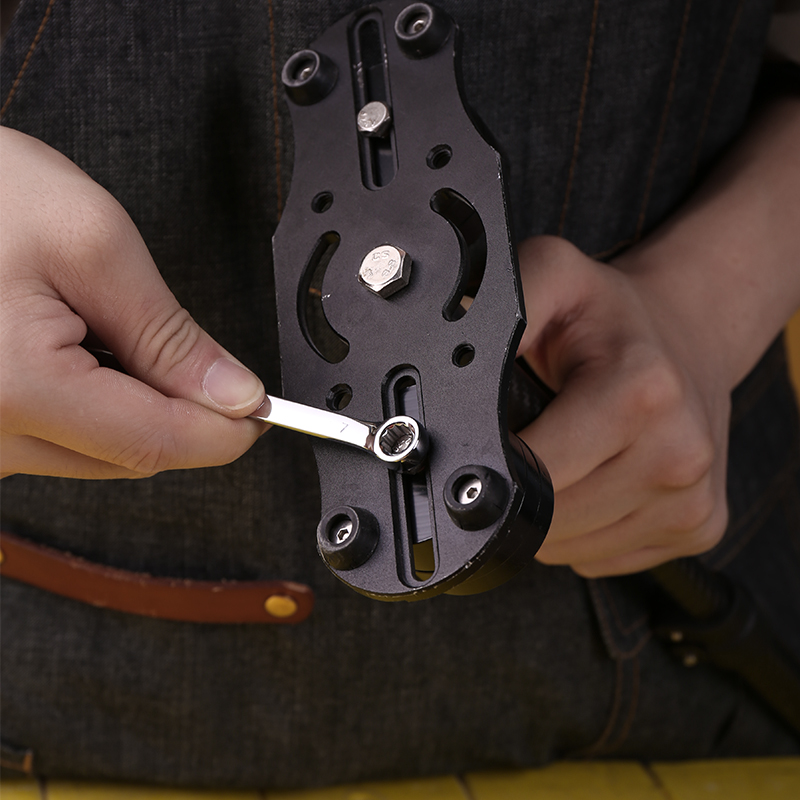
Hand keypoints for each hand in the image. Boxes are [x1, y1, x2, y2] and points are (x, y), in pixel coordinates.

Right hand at [0, 128, 266, 478]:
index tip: (263, 411)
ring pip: (99, 451)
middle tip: (183, 347)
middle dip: (180, 410)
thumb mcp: (91, 243)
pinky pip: (60, 438)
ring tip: (95, 325)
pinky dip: (92, 403)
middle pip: (132, 454)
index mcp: (16, 388)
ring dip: (133, 403)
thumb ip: (170, 334)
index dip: (226, 431)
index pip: (157, 441)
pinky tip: (71, 348)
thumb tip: (234, 395)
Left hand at [517, 236, 730, 576]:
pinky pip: (603, 558)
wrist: (690, 332)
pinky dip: (583, 532)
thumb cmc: (613, 316)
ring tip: (564, 457)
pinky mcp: (700, 527)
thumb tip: (446, 352)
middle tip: (528, 439)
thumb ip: (501, 305)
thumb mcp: (554, 276)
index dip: (494, 464)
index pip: (536, 473)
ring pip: (571, 548)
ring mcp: (693, 499)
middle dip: (520, 491)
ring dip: (550, 515)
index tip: (492, 438)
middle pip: (550, 521)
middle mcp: (678, 452)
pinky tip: (592, 481)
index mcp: (641, 392)